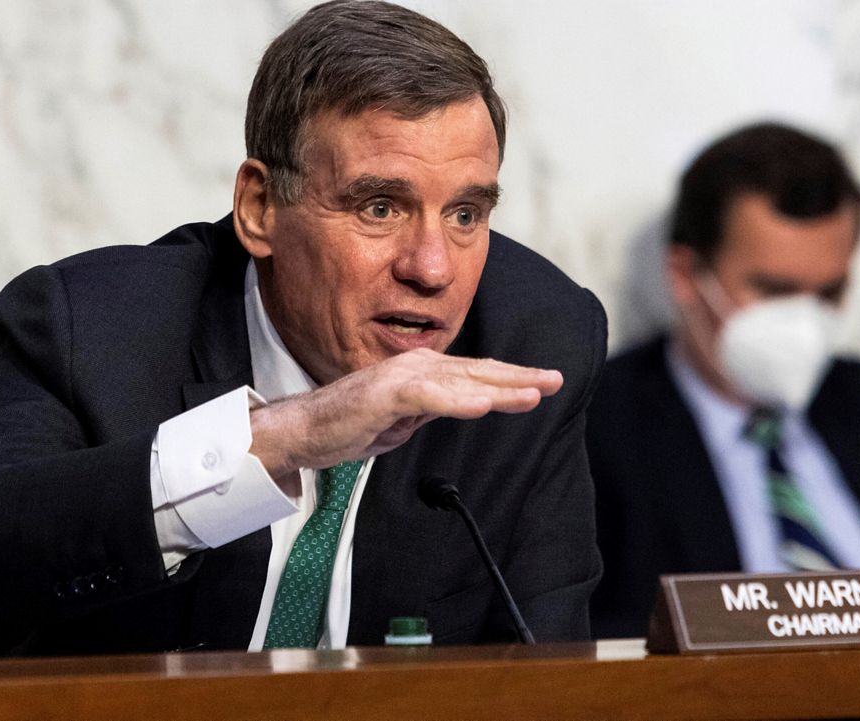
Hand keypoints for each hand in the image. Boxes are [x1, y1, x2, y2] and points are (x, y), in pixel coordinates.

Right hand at [249, 348, 562, 481]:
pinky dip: (457, 401)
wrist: (303, 431)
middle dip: (520, 377)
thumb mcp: (405, 418)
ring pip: (461, 381)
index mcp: (422, 371)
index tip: (545, 382)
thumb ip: (434, 407)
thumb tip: (466, 403)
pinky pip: (429, 398)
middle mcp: (416, 366)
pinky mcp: (384, 394)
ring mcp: (401, 377)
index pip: (477, 374)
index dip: (513, 378)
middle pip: (478, 372)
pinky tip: (482, 405)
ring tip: (533, 393)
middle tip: (556, 380)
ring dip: (499, 388)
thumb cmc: (350, 423)